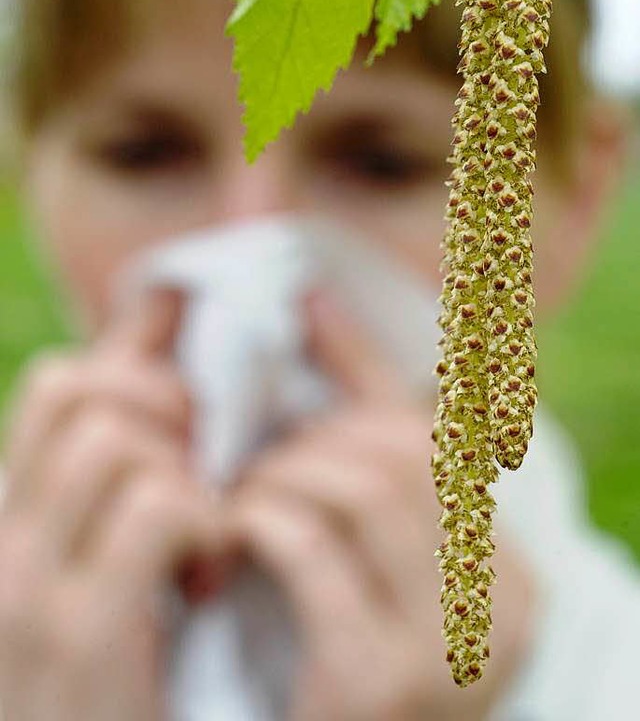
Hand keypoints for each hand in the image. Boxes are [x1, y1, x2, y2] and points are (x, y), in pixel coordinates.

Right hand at [0, 289, 223, 720]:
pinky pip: (158, 507)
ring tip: (199, 541)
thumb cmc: (119, 694)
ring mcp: (30, 593)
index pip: (60, 383)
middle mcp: (3, 547)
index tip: (185, 429)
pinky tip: (209, 582)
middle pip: (84, 391)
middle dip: (163, 410)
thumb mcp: (112, 573)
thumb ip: (135, 480)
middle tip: (198, 476)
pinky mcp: (83, 639)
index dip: (135, 374)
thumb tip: (170, 358)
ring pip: (118, 440)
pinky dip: (203, 526)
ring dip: (182, 474)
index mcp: (10, 527)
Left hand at [220, 290, 535, 720]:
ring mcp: (444, 640)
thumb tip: (311, 293)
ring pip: (364, 488)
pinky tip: (236, 535)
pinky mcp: (375, 679)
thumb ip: (352, 410)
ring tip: (246, 496)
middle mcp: (495, 596)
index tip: (297, 343)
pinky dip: (265, 521)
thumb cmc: (344, 634)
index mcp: (501, 557)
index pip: (438, 427)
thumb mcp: (369, 533)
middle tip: (260, 459)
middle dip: (316, 439)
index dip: (356, 376)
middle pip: (403, 454)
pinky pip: (315, 552)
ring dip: (285, 475)